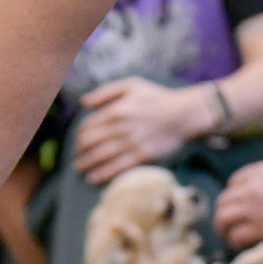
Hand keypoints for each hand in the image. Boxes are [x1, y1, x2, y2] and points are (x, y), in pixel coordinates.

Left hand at [72, 77, 211, 182]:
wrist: (185, 114)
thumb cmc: (158, 97)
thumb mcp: (132, 85)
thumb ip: (106, 91)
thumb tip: (83, 101)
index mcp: (116, 110)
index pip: (87, 126)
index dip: (79, 136)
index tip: (78, 142)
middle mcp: (120, 127)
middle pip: (89, 143)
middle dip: (79, 151)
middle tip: (77, 157)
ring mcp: (131, 143)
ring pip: (100, 157)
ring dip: (86, 164)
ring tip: (80, 169)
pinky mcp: (142, 156)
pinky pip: (116, 168)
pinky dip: (102, 174)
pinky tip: (93, 178)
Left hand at [215, 162, 262, 247]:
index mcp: (260, 171)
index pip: (232, 184)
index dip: (234, 199)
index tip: (241, 211)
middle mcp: (251, 186)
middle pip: (223, 202)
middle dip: (225, 217)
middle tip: (232, 230)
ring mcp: (253, 206)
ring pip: (222, 219)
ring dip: (225, 232)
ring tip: (234, 240)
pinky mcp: (260, 227)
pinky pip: (235, 236)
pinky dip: (237, 243)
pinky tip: (248, 246)